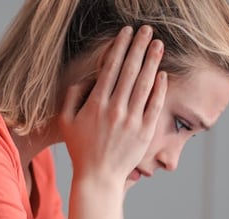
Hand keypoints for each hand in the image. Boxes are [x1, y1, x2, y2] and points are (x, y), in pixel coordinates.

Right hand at [60, 25, 167, 186]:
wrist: (98, 177)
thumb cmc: (80, 148)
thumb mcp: (66, 121)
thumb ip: (72, 96)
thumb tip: (85, 78)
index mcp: (96, 104)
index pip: (110, 68)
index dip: (119, 47)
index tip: (126, 33)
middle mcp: (115, 109)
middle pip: (130, 71)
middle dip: (139, 47)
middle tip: (147, 31)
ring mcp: (131, 121)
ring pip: (144, 85)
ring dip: (152, 62)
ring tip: (158, 45)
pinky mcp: (144, 132)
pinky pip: (154, 105)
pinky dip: (159, 88)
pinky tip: (163, 74)